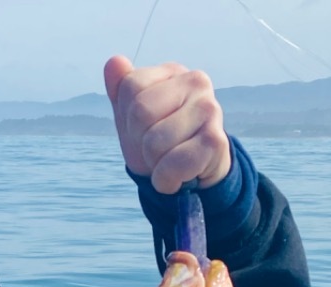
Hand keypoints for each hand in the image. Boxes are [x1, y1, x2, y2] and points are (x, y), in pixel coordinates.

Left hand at [104, 57, 230, 193]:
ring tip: (170, 161)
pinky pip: (173, 165)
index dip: (128, 119)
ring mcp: (209, 109)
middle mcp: (196, 82)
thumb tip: (114, 62)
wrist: (195, 174)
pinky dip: (167, 180)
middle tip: (158, 149)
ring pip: (154, 143)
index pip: (129, 87)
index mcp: (173, 72)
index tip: (146, 129)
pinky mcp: (216, 140)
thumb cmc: (162, 141)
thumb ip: (121, 90)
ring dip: (154, 164)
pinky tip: (179, 177)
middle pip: (140, 113)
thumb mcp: (134, 117)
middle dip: (140, 142)